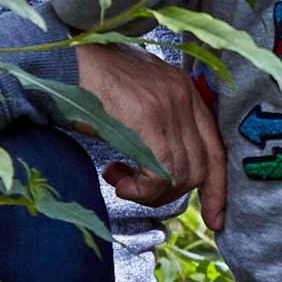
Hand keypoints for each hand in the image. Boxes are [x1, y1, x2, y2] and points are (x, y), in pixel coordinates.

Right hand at [70, 42, 226, 230]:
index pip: (216, 147)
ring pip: (180, 174)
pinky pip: (160, 173)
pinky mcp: (149, 117)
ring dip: (149, 192)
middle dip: (170, 192)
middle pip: (200, 166)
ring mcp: (169, 104)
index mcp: (185, 90)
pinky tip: (117, 178)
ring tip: (120, 180)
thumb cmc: (91, 83)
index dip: (217, 188)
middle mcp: (184, 94)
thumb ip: (159, 125)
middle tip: (136, 189)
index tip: (216, 218)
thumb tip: (165, 169)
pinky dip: (141, 189)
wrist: (64, 63)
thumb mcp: (137, 99)